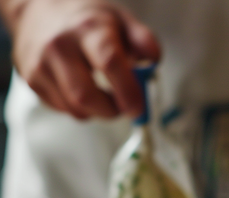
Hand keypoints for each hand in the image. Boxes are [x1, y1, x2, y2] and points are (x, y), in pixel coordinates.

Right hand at [6, 0, 159, 118]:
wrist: (39, 8)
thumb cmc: (88, 20)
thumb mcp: (120, 21)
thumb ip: (143, 41)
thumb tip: (154, 61)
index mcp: (89, 28)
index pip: (109, 62)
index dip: (127, 91)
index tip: (138, 107)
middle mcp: (60, 45)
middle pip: (85, 96)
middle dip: (111, 111)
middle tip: (123, 107)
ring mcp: (40, 63)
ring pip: (75, 109)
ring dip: (96, 112)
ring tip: (102, 95)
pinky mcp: (31, 79)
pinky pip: (63, 109)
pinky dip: (79, 108)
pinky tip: (81, 89)